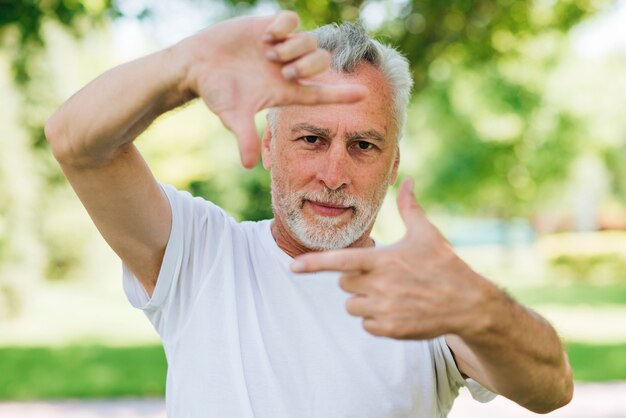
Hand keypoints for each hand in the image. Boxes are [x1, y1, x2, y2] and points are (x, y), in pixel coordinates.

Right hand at [178, 11, 367, 167]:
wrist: (197, 66)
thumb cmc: (216, 93)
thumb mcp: (232, 116)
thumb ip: (244, 137)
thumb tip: (248, 165)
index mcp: (286, 91)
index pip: (321, 94)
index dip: (342, 95)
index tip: (364, 95)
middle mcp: (289, 68)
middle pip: (320, 63)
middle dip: (309, 66)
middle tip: (285, 70)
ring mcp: (281, 47)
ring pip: (309, 41)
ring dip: (293, 48)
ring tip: (268, 54)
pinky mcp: (269, 27)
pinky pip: (292, 21)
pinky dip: (284, 27)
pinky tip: (266, 37)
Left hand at [291, 178, 497, 339]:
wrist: (469, 304)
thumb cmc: (445, 264)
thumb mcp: (427, 234)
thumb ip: (409, 208)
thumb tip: (408, 181)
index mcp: (382, 260)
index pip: (339, 262)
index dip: (313, 264)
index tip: (292, 267)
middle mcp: (379, 286)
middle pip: (343, 283)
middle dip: (356, 278)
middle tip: (383, 275)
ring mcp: (384, 310)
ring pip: (352, 305)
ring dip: (364, 300)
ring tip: (393, 293)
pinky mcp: (390, 330)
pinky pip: (366, 324)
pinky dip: (376, 319)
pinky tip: (398, 309)